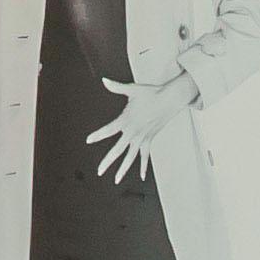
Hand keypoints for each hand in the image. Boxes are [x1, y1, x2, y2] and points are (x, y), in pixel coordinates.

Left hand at [91, 67, 194, 181]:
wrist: (171, 99)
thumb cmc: (151, 93)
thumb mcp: (132, 89)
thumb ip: (116, 87)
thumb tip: (104, 80)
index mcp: (126, 120)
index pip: (108, 130)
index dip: (97, 135)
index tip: (88, 140)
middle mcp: (133, 132)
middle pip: (118, 150)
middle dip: (107, 161)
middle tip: (99, 171)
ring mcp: (143, 137)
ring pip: (131, 157)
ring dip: (123, 169)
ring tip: (116, 180)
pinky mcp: (150, 139)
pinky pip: (146, 155)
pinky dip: (144, 166)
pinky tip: (142, 176)